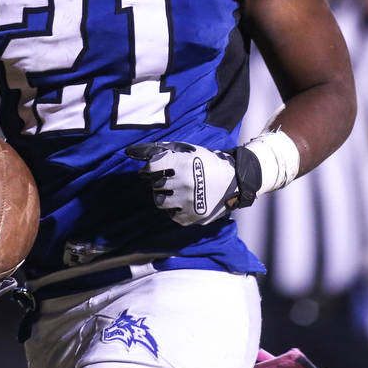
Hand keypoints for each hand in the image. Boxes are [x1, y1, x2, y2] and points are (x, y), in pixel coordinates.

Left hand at [126, 141, 261, 226]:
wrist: (235, 181)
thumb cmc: (207, 162)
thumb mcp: (188, 151)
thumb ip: (161, 150)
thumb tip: (132, 152)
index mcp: (183, 164)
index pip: (151, 166)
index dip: (150, 167)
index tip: (155, 168)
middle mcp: (184, 183)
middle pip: (155, 184)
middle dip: (159, 181)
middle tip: (170, 179)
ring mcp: (188, 201)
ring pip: (160, 202)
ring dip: (164, 195)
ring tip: (175, 191)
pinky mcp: (192, 216)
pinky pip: (172, 215)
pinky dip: (175, 208)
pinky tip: (185, 200)